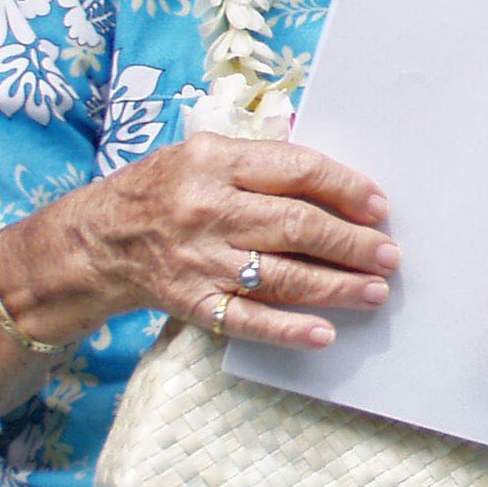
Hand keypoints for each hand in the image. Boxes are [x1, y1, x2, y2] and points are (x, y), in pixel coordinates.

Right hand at [69, 134, 397, 349]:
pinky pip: (247, 319)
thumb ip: (264, 161)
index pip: (296, 171)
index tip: (379, 206)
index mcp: (216, 161)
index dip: (345, 188)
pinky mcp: (191, 302)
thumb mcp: (206, 153)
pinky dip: (288, 329)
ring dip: (335, 286)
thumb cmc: (168, 189)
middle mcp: (207, 209)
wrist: (98, 239)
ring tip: (374, 290)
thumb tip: (337, 180)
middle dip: (352, 243)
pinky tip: (324, 332)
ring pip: (281, 275)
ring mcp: (199, 260)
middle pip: (296, 226)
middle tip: (389, 255)